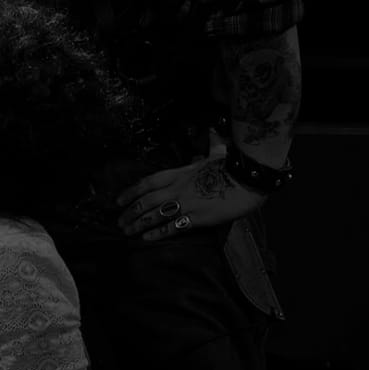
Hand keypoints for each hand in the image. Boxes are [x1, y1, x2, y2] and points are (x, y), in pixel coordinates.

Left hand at [116, 140, 265, 240]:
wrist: (249, 178)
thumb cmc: (234, 165)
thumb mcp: (218, 153)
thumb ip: (212, 145)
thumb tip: (214, 131)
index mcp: (178, 173)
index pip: (147, 182)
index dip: (131, 191)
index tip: (118, 200)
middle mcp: (177, 188)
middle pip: (146, 200)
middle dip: (130, 212)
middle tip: (118, 222)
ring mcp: (186, 203)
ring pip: (154, 214)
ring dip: (138, 223)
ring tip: (126, 231)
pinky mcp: (198, 218)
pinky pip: (173, 227)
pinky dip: (158, 233)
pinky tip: (146, 239)